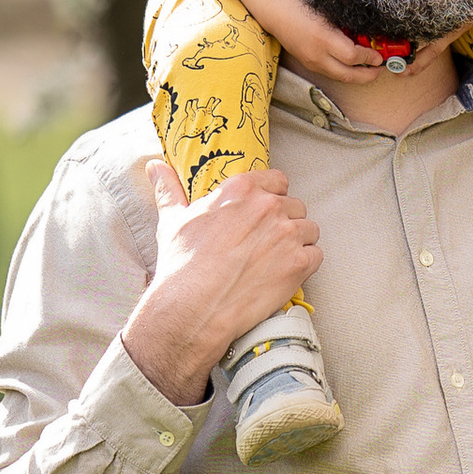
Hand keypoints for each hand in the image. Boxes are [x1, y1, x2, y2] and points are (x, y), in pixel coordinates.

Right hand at [124, 160, 320, 406]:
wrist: (194, 306)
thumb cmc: (182, 264)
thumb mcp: (172, 220)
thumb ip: (169, 189)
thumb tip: (155, 166)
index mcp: (241, 189)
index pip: (278, 180)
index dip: (274, 197)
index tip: (264, 214)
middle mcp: (268, 206)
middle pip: (296, 205)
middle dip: (286, 222)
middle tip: (267, 244)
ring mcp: (287, 234)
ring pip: (309, 229)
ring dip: (299, 243)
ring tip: (277, 261)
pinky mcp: (299, 263)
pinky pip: (317, 255)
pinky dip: (306, 265)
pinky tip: (286, 275)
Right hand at [229, 0, 370, 84]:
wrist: (274, 7)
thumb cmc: (301, 1)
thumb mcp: (328, 10)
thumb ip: (345, 25)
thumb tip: (367, 35)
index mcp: (322, 38)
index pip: (352, 56)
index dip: (369, 58)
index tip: (379, 56)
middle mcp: (316, 54)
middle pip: (348, 75)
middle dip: (367, 76)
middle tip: (380, 70)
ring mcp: (310, 61)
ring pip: (339, 77)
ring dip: (357, 77)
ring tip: (369, 71)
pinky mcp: (307, 63)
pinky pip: (330, 73)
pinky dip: (344, 72)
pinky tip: (351, 66)